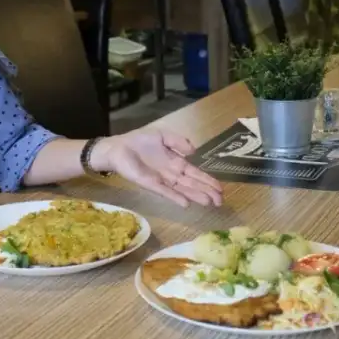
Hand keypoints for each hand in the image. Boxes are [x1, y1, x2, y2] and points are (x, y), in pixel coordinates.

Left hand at [90, 129, 222, 208]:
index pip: (195, 173)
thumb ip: (178, 141)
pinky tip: (187, 203)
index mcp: (176, 162)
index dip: (207, 180)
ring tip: (209, 203)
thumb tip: (194, 150)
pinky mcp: (151, 184)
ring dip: (196, 196)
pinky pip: (166, 192)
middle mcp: (171, 174)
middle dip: (206, 191)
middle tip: (220, 201)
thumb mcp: (162, 135)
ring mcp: (162, 180)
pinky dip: (176, 197)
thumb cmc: (139, 141)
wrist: (118, 148)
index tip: (220, 189)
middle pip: (192, 184)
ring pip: (182, 190)